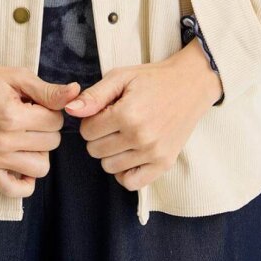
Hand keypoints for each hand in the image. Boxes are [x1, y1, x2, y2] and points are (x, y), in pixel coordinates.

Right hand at [0, 52, 81, 197]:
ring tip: (28, 136)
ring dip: (40, 152)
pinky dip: (24, 181)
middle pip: (51, 144)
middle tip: (31, 116)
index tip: (38, 103)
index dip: (52, 109)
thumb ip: (48, 90)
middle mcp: (3, 141)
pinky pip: (14, 191)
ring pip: (40, 168)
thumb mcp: (16, 77)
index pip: (55, 121)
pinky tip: (23, 161)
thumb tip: (76, 93)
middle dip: (47, 127)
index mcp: (12, 115)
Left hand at [63, 40, 222, 189]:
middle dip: (98, 136)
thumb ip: (94, 95)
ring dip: (110, 153)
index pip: (87, 131)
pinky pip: (131, 182)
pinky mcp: (164, 164)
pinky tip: (128, 154)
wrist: (190, 85)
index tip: (104, 111)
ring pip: (109, 167)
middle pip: (95, 150)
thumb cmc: (152, 79)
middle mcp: (140, 137)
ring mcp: (153, 153)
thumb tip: (70, 110)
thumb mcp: (121, 77)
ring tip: (122, 135)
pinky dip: (124, 172)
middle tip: (113, 122)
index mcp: (127, 114)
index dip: (91, 120)